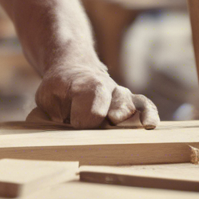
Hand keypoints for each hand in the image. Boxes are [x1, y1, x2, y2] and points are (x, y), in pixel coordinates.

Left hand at [34, 61, 158, 128]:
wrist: (72, 69)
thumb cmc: (58, 89)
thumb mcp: (47, 97)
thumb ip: (54, 112)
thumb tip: (65, 129)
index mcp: (83, 86)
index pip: (89, 108)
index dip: (82, 121)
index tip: (72, 124)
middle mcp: (106, 87)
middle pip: (115, 103)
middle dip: (115, 117)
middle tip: (110, 122)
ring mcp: (120, 94)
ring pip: (132, 103)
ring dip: (135, 115)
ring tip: (144, 125)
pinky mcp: (131, 101)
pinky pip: (145, 105)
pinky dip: (150, 114)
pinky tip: (151, 126)